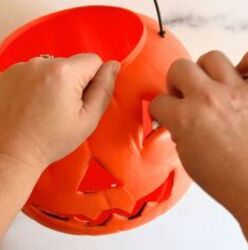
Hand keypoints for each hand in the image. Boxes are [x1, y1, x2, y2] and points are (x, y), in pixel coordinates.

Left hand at [0, 54, 119, 243]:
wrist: (12, 151)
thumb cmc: (51, 140)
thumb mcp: (88, 120)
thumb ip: (104, 90)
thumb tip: (113, 66)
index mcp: (64, 73)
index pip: (93, 60)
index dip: (93, 80)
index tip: (82, 100)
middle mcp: (41, 62)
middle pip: (71, 63)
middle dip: (73, 81)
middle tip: (62, 107)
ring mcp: (21, 67)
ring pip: (51, 66)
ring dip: (54, 81)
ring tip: (45, 106)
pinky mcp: (8, 73)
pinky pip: (32, 71)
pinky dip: (35, 83)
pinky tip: (30, 103)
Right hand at [149, 51, 247, 231]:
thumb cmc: (225, 178)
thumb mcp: (186, 156)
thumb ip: (177, 129)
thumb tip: (175, 117)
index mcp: (186, 118)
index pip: (158, 102)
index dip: (158, 110)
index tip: (162, 114)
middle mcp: (208, 98)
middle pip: (179, 68)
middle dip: (175, 82)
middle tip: (182, 95)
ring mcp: (236, 90)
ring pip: (211, 58)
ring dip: (204, 71)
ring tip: (209, 86)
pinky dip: (244, 65)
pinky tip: (239, 77)